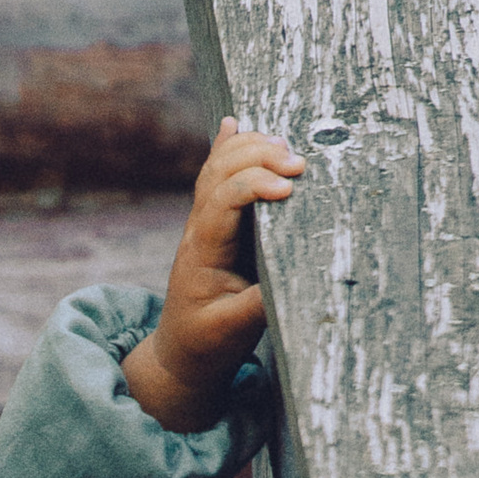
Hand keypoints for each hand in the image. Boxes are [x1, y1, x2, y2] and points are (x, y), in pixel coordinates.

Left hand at [122, 120, 301, 433]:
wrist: (180, 355)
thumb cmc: (208, 344)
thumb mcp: (236, 331)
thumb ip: (260, 302)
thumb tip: (296, 275)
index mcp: (202, 252)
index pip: (223, 200)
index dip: (254, 185)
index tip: (290, 189)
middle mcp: (199, 229)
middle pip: (219, 172)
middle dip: (257, 157)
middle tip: (298, 163)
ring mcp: (204, 223)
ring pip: (217, 168)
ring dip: (249, 148)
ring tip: (283, 145)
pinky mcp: (214, 224)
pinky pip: (217, 176)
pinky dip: (228, 148)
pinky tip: (233, 123)